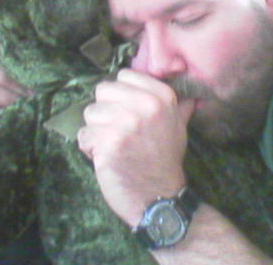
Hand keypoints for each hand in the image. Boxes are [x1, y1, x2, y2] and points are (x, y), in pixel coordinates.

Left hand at [77, 69, 194, 226]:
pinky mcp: (106, 143)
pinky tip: (105, 158)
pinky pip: (84, 135)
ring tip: (112, 145)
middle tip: (119, 131)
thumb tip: (188, 90)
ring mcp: (124, 124)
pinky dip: (89, 148)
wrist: (159, 197)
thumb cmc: (166, 159)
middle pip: (102, 90)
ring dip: (96, 130)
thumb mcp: (178, 126)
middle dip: (105, 110)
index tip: (128, 112)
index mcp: (161, 96)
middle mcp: (143, 105)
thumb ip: (177, 104)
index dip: (121, 94)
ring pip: (90, 113)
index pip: (124, 75)